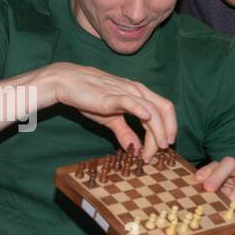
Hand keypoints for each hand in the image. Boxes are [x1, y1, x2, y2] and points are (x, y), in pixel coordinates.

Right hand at [47, 63, 176, 159]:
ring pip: (151, 110)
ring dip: (156, 132)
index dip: (166, 131)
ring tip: (152, 149)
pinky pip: (130, 101)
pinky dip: (140, 110)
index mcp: (140, 94)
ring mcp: (126, 91)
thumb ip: (125, 133)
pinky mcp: (112, 96)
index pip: (163, 112)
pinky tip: (146, 118)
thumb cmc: (89, 97)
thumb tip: (135, 149)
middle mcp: (138, 91)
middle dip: (167, 132)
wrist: (68, 83)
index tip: (159, 150)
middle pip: (164, 110)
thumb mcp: (111, 119)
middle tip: (162, 151)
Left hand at [195, 156, 234, 234]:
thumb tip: (189, 195)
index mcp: (231, 172)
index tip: (197, 180)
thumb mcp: (219, 206)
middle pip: (231, 163)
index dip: (207, 170)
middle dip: (217, 175)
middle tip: (208, 188)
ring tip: (227, 211)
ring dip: (233, 199)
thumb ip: (209, 197)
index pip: (218, 164)